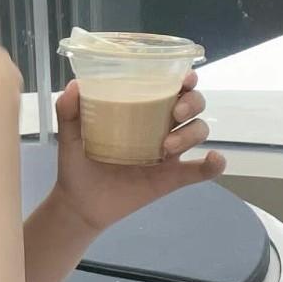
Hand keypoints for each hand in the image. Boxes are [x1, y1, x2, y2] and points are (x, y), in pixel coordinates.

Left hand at [51, 71, 225, 235]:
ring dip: (192, 133)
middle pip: (193, 105)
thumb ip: (68, 111)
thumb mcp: (68, 136)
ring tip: (166, 148)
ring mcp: (168, 153)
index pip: (169, 87)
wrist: (79, 204)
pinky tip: (214, 160)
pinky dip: (214, 164)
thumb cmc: (77, 164)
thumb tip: (74, 85)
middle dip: (192, 102)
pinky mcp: (172, 178)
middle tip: (175, 112)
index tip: (184, 77)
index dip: (183, 78)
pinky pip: (201, 170)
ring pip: (198, 131)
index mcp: (140, 111)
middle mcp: (160, 127)